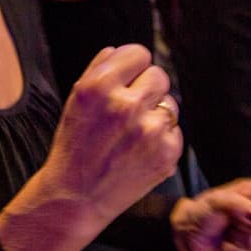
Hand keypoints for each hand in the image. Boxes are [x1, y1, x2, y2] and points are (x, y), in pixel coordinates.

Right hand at [38, 45, 182, 228]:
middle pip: (158, 75)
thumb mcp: (75, 100)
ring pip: (171, 103)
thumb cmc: (74, 146)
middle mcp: (126, 105)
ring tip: (134, 133)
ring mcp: (149, 131)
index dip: (132, 67)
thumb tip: (120, 51)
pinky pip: (176, 131)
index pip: (139, 53)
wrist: (75, 198)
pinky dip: (163, 139)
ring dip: (156, 113)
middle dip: (146, 89)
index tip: (127, 80)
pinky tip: (141, 151)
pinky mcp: (166, 154)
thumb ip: (98, 69)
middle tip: (130, 109)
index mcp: (99, 86)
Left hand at [171, 178, 250, 250]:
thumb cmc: (202, 213)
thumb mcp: (214, 202)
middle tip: (229, 226)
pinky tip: (228, 248)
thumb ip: (236, 203)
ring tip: (227, 237)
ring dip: (239, 245)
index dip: (249, 209)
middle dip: (244, 230)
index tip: (233, 213)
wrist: (190, 236)